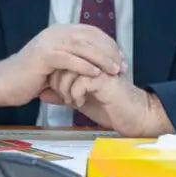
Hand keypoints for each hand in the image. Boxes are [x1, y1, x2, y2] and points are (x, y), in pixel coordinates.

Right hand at [0, 24, 125, 108]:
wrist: (2, 84)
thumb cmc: (29, 79)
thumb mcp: (56, 67)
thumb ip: (73, 61)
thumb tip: (96, 65)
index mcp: (59, 32)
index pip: (91, 32)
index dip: (109, 44)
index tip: (122, 59)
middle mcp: (55, 33)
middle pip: (90, 37)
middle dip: (110, 51)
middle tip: (123, 66)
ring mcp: (48, 43)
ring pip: (82, 46)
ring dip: (101, 58)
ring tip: (114, 70)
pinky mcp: (43, 56)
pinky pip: (68, 58)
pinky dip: (84, 65)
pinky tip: (95, 74)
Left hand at [40, 70, 167, 136]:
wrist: (132, 116)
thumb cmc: (109, 108)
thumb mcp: (79, 101)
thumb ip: (61, 95)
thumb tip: (42, 93)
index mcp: (87, 63)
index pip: (61, 60)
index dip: (54, 77)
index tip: (58, 93)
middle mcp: (93, 62)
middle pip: (63, 63)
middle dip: (57, 84)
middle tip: (65, 98)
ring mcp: (100, 69)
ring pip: (70, 71)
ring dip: (65, 90)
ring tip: (72, 101)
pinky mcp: (105, 79)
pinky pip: (80, 82)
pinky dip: (75, 95)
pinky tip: (80, 103)